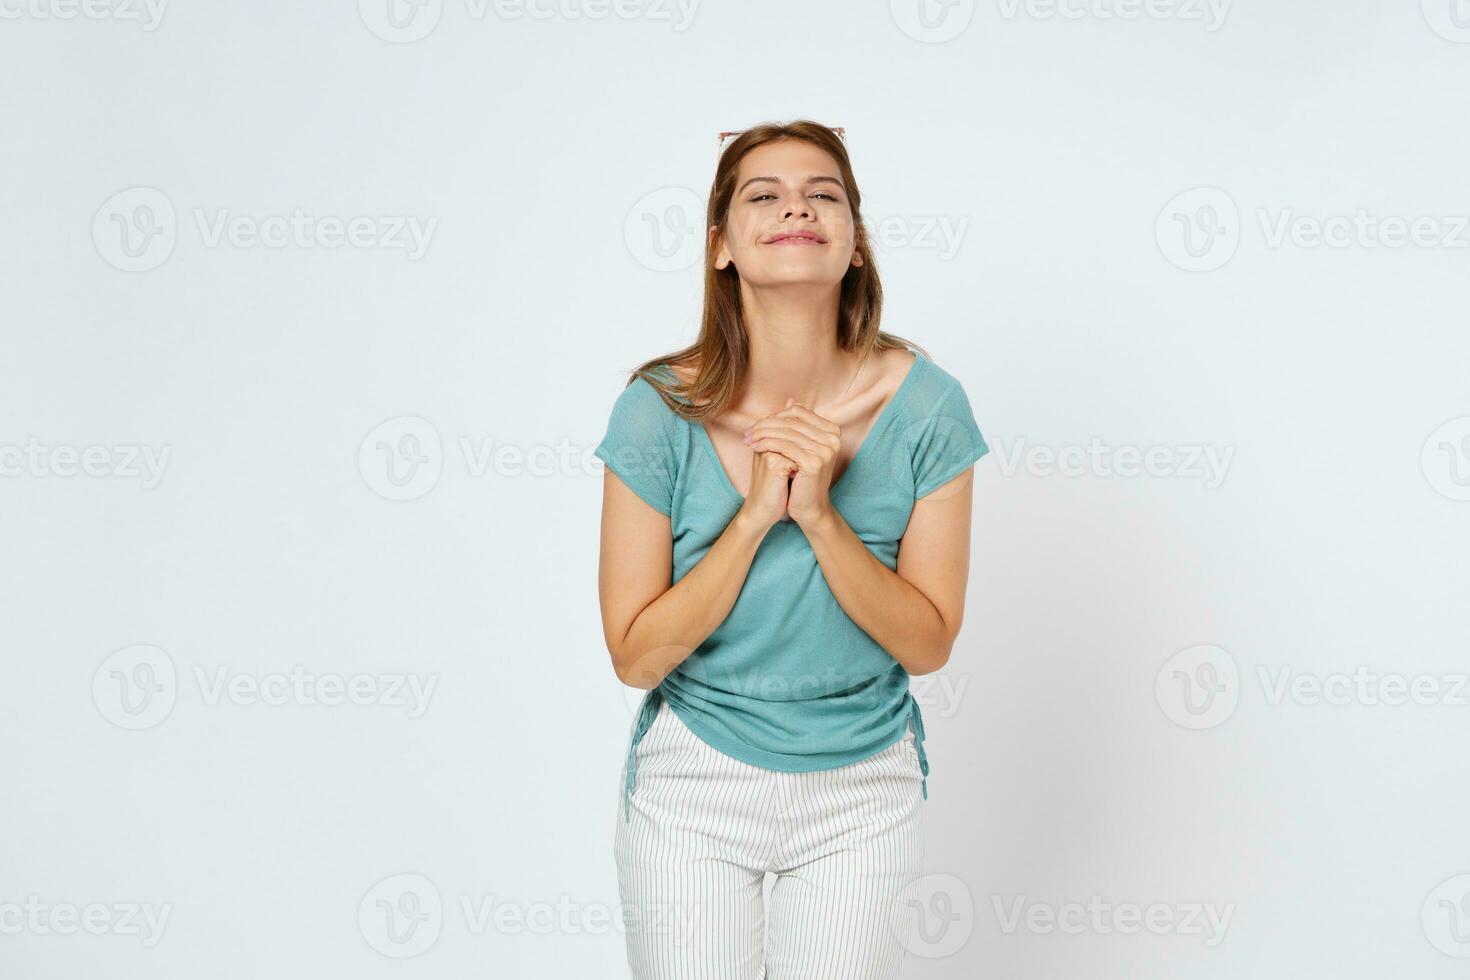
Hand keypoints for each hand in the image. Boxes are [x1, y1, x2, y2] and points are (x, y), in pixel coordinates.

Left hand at [743, 397, 840, 528]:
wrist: (808, 507)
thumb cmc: (801, 476)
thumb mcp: (800, 446)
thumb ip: (796, 423)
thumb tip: (790, 399)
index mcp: (832, 430)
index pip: (798, 412)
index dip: (775, 416)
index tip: (756, 425)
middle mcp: (833, 437)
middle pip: (791, 422)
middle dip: (765, 425)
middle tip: (747, 432)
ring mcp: (826, 449)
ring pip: (786, 433)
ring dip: (762, 434)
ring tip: (747, 439)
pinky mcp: (815, 462)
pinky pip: (784, 446)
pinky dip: (766, 444)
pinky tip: (754, 448)